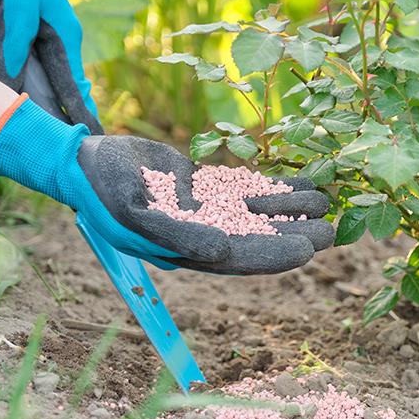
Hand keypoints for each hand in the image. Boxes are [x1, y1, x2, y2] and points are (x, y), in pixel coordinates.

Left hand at [0, 0, 101, 132]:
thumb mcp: (20, 8)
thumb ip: (17, 41)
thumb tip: (13, 76)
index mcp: (66, 38)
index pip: (76, 83)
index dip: (83, 108)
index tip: (92, 131)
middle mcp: (64, 42)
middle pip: (71, 83)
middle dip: (75, 109)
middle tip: (81, 138)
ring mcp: (54, 39)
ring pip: (57, 75)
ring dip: (58, 98)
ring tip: (62, 126)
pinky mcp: (42, 35)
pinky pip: (45, 66)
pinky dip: (42, 83)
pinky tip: (36, 95)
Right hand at [0, 96, 332, 274]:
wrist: (84, 161)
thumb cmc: (103, 191)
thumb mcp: (135, 214)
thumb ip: (179, 236)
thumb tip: (222, 252)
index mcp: (190, 249)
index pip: (243, 258)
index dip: (277, 253)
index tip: (311, 247)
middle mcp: (205, 233)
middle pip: (261, 237)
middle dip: (296, 232)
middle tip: (334, 224)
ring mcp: (208, 210)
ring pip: (260, 212)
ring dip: (292, 207)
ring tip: (327, 197)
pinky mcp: (208, 186)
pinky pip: (248, 189)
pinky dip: (274, 185)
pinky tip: (301, 180)